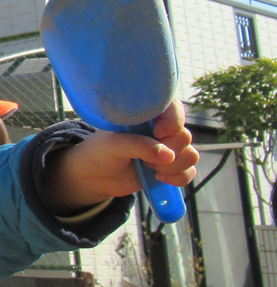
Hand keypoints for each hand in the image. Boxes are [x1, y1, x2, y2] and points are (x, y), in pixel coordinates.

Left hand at [43, 99, 197, 213]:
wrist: (95, 176)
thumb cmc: (100, 152)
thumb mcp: (113, 145)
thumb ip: (138, 146)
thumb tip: (168, 155)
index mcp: (147, 115)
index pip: (174, 108)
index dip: (173, 121)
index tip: (157, 133)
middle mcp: (161, 129)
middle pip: (184, 136)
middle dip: (168, 151)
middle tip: (144, 158)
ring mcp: (168, 149)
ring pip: (191, 155)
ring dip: (172, 166)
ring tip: (148, 168)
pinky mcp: (171, 168)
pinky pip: (190, 172)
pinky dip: (178, 178)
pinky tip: (158, 178)